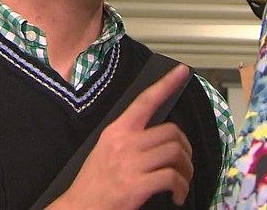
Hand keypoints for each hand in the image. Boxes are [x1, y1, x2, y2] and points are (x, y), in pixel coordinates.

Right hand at [49, 64, 192, 209]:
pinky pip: (172, 178)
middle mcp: (125, 143)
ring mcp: (131, 164)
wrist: (80, 207)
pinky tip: (177, 195)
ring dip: (186, 169)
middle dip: (185, 148)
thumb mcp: (106, 148)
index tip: (181, 71)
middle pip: (171, 131)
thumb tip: (156, 133)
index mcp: (117, 131)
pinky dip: (182, 188)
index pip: (145, 100)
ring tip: (182, 180)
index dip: (166, 84)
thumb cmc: (94, 181)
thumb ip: (128, 137)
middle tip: (184, 162)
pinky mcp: (136, 185)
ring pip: (176, 153)